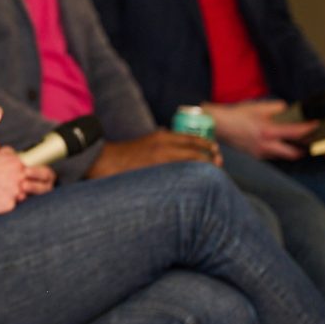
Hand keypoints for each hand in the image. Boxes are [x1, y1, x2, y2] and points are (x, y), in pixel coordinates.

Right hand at [0, 150, 53, 215]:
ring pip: (27, 196)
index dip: (48, 176)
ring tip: (10, 194)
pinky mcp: (9, 204)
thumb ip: (6, 155)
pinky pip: (12, 205)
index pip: (44, 170)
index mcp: (17, 163)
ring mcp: (15, 191)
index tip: (50, 179)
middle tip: (46, 189)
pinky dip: (5, 203)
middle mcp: (19, 176)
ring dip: (21, 195)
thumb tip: (12, 152)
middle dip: (46, 187)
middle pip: (45, 184)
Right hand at [88, 129, 219, 178]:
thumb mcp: (147, 140)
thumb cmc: (126, 154)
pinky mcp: (156, 174)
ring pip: (190, 164)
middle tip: (219, 163)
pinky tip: (196, 186)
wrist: (105, 161)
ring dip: (203, 169)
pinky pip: (179, 177)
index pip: (191, 139)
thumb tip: (173, 139)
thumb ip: (161, 140)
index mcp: (162, 136)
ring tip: (213, 175)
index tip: (215, 150)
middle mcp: (164, 146)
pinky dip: (190, 179)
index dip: (206, 144)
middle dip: (209, 158)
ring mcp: (160, 161)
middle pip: (195, 151)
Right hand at [204, 99, 316, 159]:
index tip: (317, 125)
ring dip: (291, 150)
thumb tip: (288, 110)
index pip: (295, 132)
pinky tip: (277, 143)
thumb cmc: (237, 114)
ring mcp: (260, 153)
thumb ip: (276, 108)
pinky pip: (272, 155)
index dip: (308, 129)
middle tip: (310, 142)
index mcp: (268, 131)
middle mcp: (266, 145)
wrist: (219, 126)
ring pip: (283, 156)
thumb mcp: (258, 107)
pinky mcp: (255, 156)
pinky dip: (278, 150)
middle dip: (303, 149)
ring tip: (296, 142)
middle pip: (293, 153)